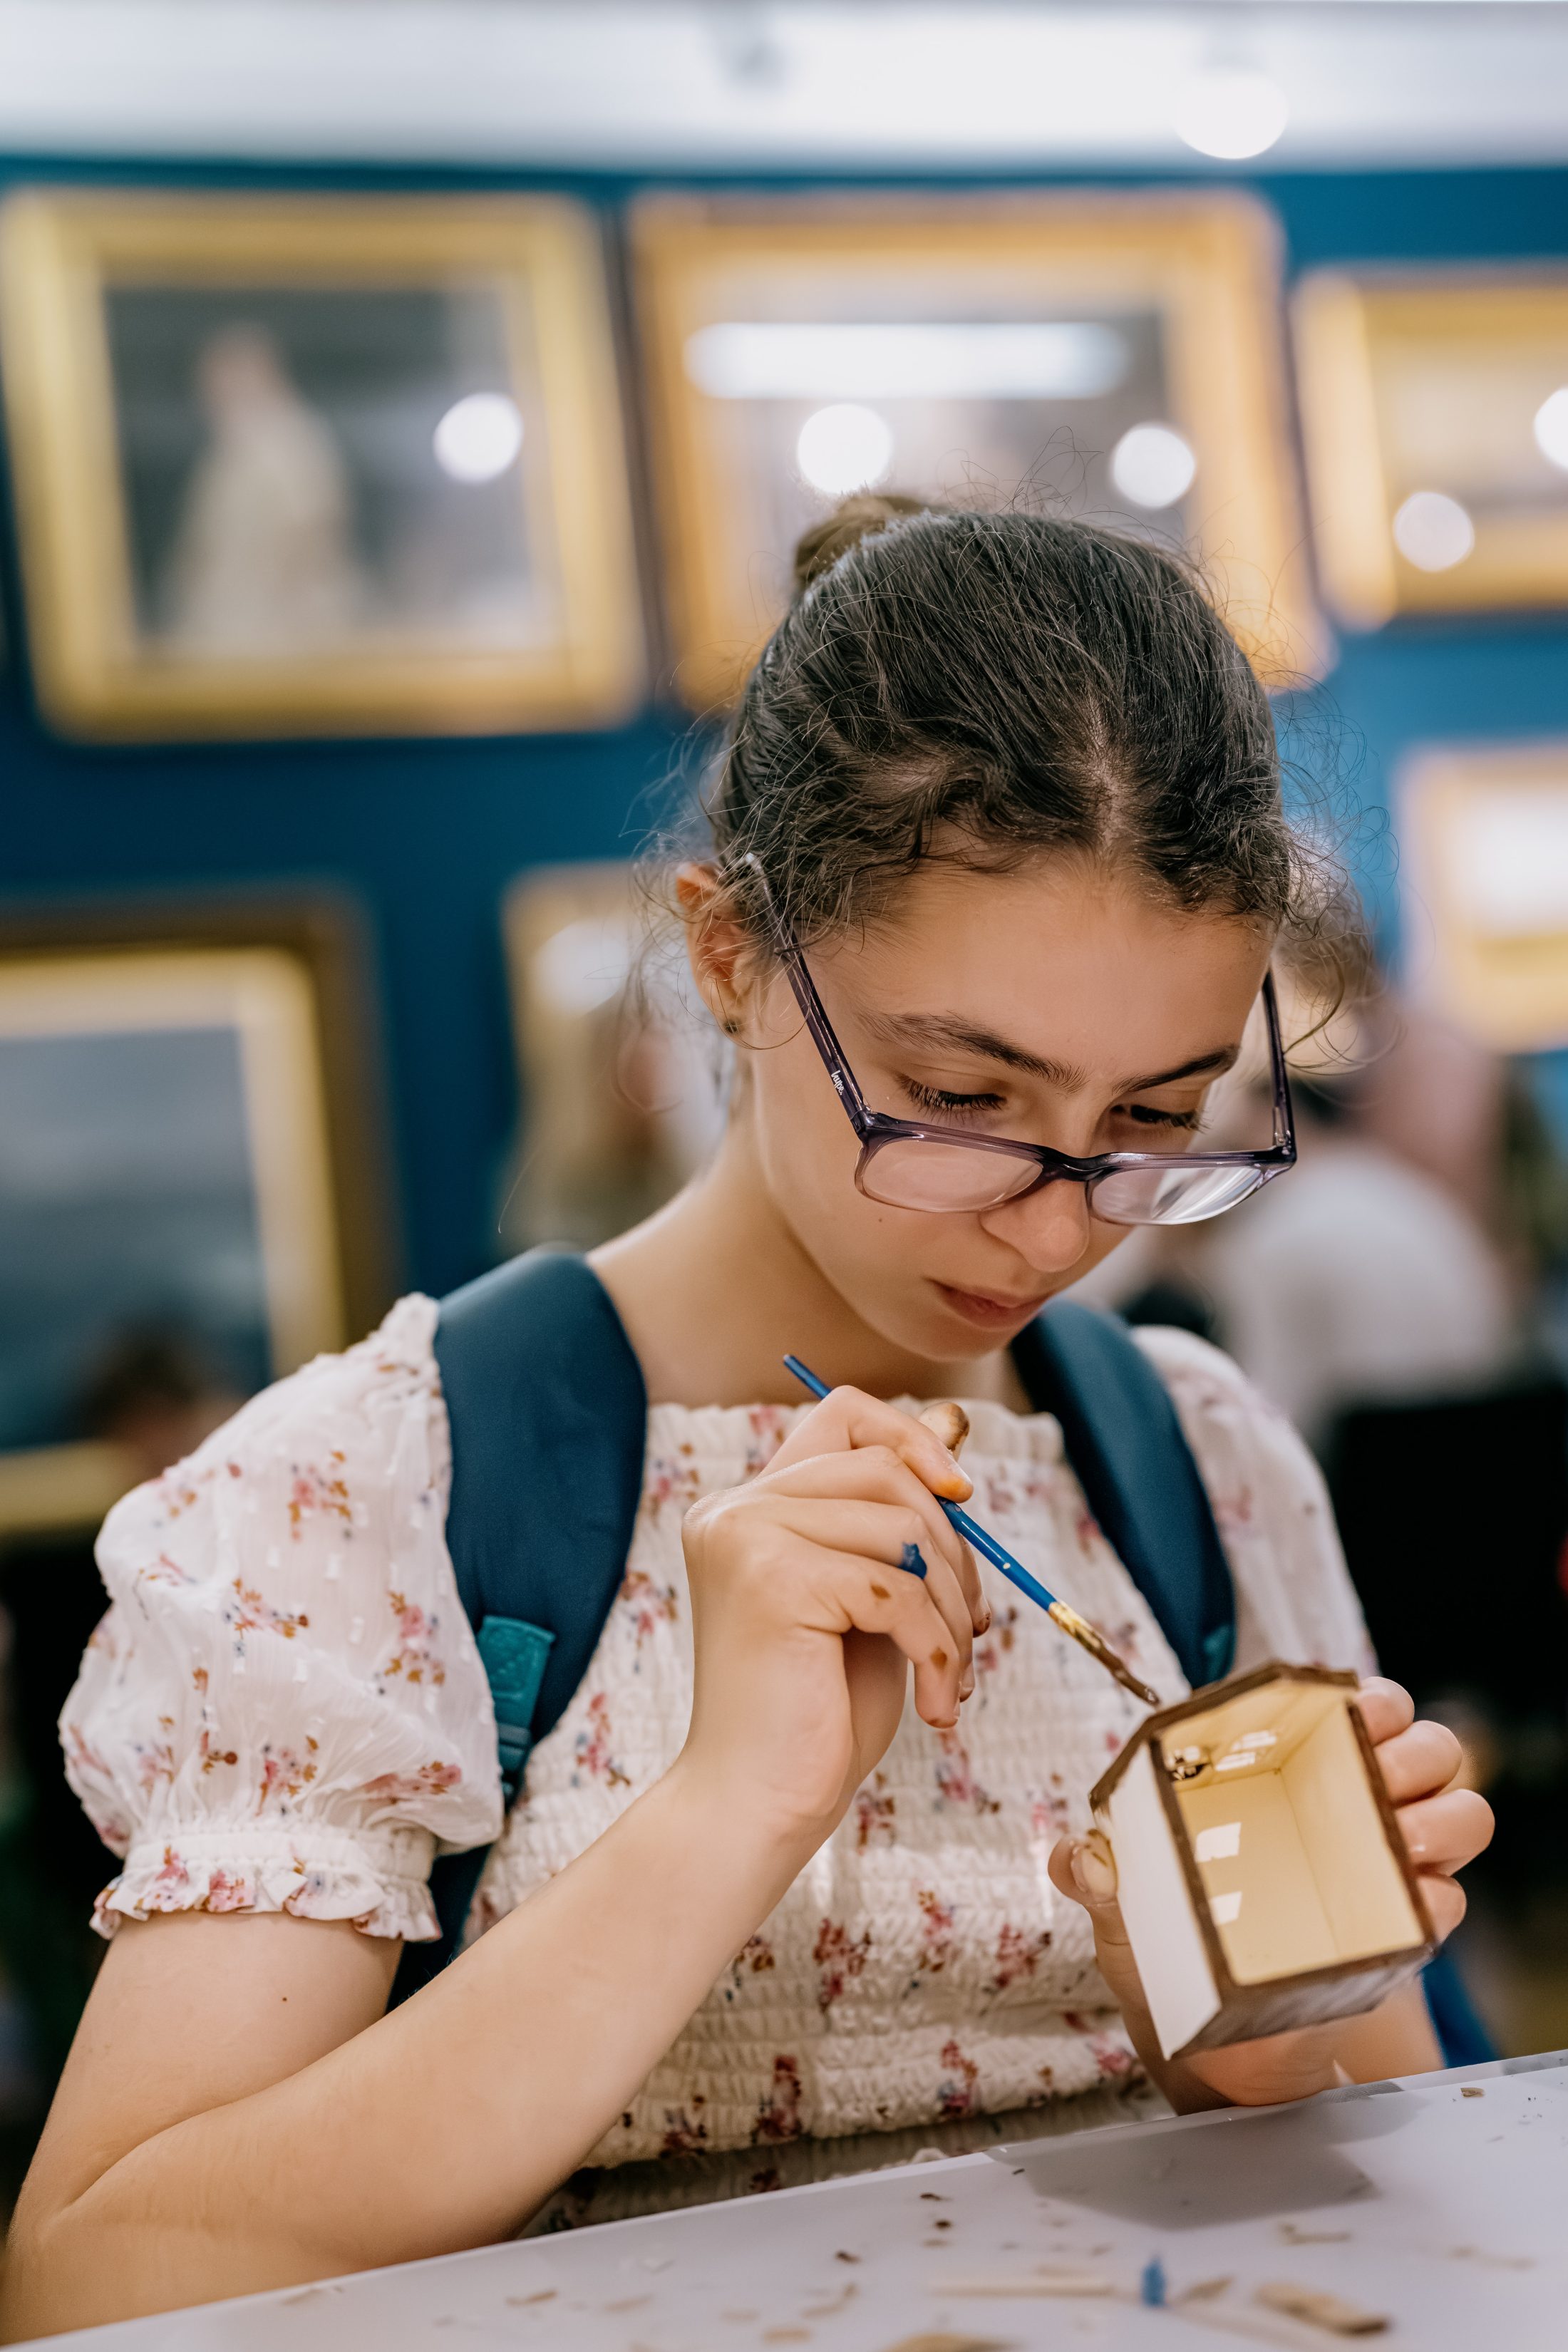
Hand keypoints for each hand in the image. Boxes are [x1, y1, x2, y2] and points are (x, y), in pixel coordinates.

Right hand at [678, 1387, 985, 1852]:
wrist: (758, 1807)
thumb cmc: (816, 1714)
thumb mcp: (875, 1598)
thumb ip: (901, 1517)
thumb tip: (956, 1419)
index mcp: (750, 1506)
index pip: (843, 1415)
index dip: (913, 1440)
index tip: (960, 1497)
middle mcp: (735, 1508)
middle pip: (888, 1471)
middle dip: (952, 1551)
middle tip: (965, 1630)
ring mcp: (746, 1537)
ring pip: (902, 1528)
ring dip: (950, 1610)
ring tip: (947, 1678)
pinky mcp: (772, 1580)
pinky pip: (898, 1589)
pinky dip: (937, 1650)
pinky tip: (931, 1707)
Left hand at [1048, 1674, 1494, 2109]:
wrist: (1208, 2045)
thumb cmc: (1169, 1950)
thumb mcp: (1126, 1908)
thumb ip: (1101, 1873)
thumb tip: (1076, 1856)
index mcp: (1283, 1774)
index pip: (1353, 1707)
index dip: (1370, 1699)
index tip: (1358, 1709)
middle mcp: (1345, 1806)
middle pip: (1426, 1748)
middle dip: (1416, 1751)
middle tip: (1378, 1776)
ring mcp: (1381, 1865)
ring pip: (1460, 1813)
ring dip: (1444, 1817)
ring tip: (1402, 1838)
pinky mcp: (1402, 1929)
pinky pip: (1449, 1899)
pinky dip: (1439, 1896)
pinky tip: (1408, 1903)